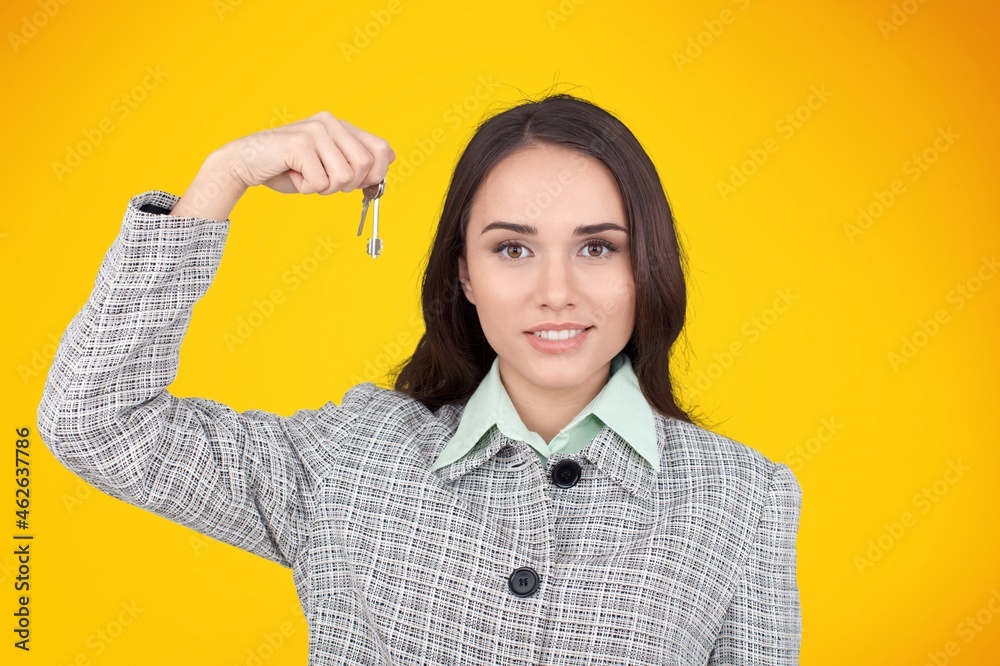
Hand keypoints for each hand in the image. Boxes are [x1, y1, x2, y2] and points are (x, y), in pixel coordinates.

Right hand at [216, 111, 394, 194]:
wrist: (246, 162)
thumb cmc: (288, 167)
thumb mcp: (327, 165)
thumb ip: (353, 162)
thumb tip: (386, 166)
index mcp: (340, 125)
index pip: (381, 149)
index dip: (376, 174)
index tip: (361, 185)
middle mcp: (330, 122)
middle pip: (365, 166)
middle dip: (347, 185)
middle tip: (324, 181)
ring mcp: (315, 131)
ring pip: (344, 177)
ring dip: (325, 188)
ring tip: (306, 177)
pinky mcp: (300, 144)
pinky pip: (320, 182)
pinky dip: (307, 188)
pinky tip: (293, 175)